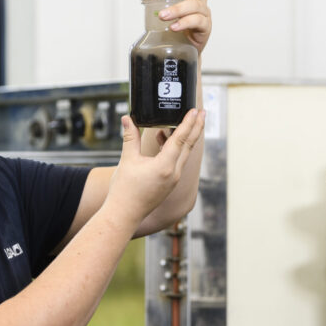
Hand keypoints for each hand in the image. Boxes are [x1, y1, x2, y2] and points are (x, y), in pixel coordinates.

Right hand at [105, 109, 205, 224]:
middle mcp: (173, 173)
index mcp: (165, 166)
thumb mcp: (127, 160)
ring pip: (184, 154)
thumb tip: (128, 119)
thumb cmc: (124, 190)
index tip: (195, 111)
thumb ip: (130, 137)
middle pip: (189, 146)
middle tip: (202, 112)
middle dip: (196, 128)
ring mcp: (173, 180)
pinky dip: (175, 149)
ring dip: (185, 138)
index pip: (181, 139)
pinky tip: (164, 140)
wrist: (123, 215)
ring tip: (183, 123)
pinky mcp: (169, 184)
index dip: (188, 123)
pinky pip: (177, 162)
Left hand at [156, 0, 211, 52]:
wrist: (181, 46)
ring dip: (177, 9)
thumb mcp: (163, 4)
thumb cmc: (174, 22)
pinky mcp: (205, 26)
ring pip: (193, 5)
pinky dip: (184, 23)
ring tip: (162, 16)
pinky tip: (174, 26)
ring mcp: (203, 12)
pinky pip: (197, 21)